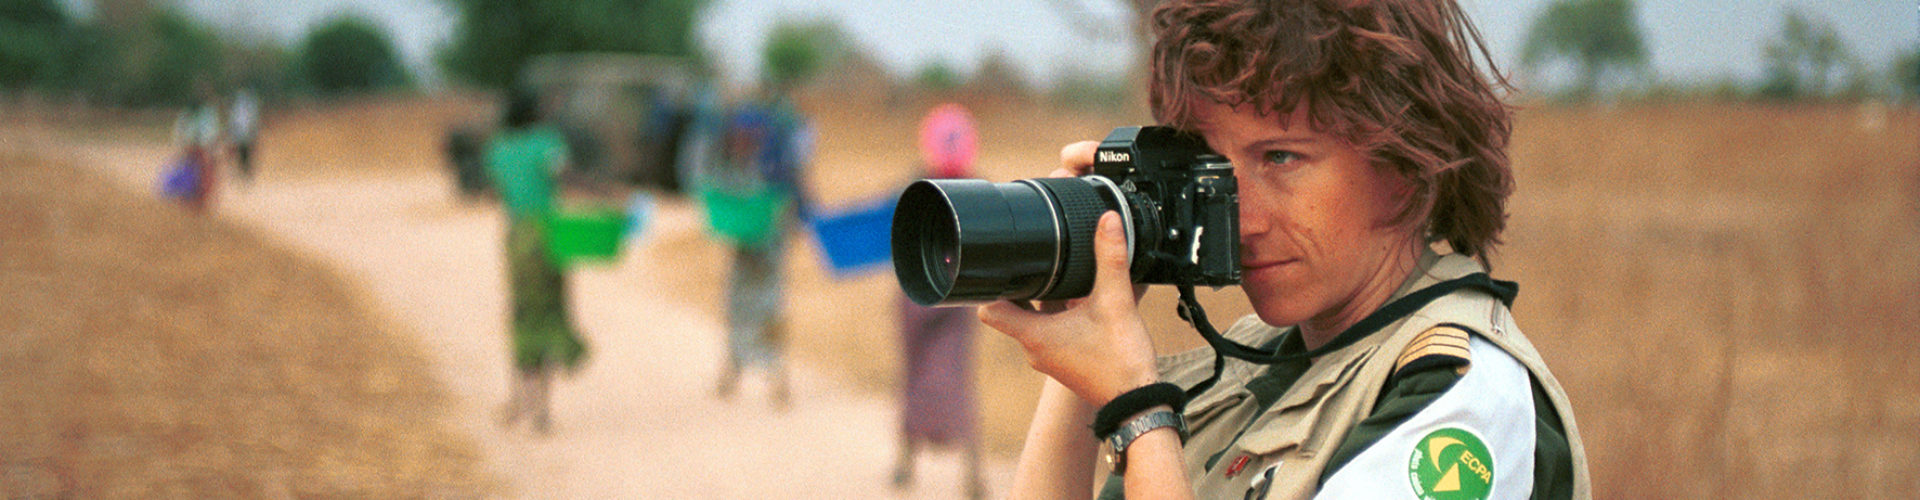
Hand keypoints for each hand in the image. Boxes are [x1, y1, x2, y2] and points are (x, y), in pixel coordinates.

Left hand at [979, 209, 1157, 405]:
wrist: (1138, 403)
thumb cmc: (1121, 363)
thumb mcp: (1116, 303)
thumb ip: (1111, 259)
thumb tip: (1107, 221)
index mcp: (1034, 335)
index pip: (989, 309)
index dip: (988, 285)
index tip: (996, 265)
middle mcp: (1034, 349)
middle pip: (1011, 310)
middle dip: (1020, 285)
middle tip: (1031, 261)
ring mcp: (1048, 357)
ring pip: (1032, 320)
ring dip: (1041, 300)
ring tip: (1056, 275)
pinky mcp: (1063, 360)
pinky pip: (1050, 332)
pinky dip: (1056, 314)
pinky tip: (1077, 300)